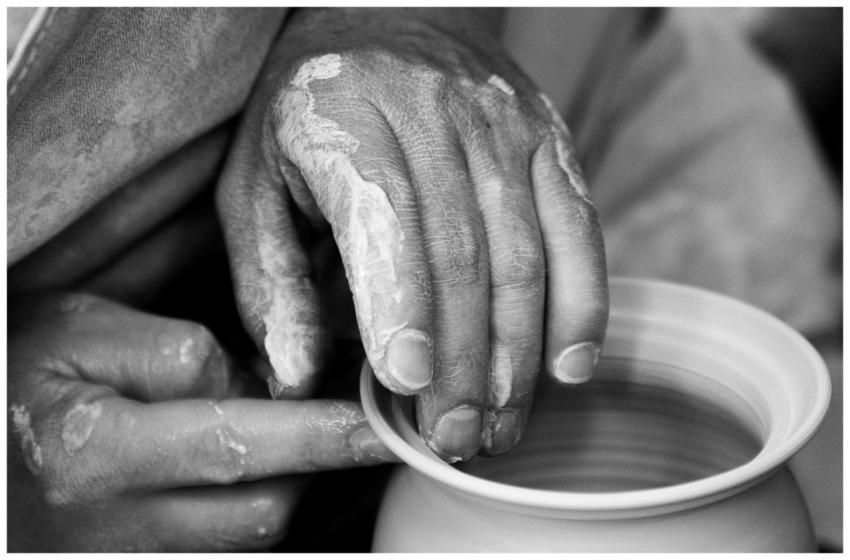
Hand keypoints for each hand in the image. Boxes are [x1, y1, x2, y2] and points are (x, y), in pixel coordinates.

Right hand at [7, 293, 395, 550]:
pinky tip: (248, 465)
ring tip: (281, 431)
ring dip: (282, 482)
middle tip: (329, 412)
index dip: (317, 434)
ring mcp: (128, 559)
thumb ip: (176, 354)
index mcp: (95, 456)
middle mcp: (115, 530)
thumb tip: (263, 387)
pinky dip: (251, 503)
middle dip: (307, 461)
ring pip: (249, 537)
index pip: (236, 446)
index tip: (379, 424)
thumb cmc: (20, 374)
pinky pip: (224, 548)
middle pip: (260, 509)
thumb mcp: (80, 332)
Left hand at [217, 8, 607, 460]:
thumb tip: (293, 376)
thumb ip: (269, 276)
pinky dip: (582, 304)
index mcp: (349, 119)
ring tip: (499, 426)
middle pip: (464, 256)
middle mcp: (437, 116)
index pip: (386, 220)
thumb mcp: (254, 181)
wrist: (387, 16)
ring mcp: (505, 126)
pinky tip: (570, 368)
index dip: (400, 307)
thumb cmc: (309, 113)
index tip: (405, 386)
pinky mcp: (550, 140)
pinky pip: (578, 230)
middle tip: (452, 438)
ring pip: (525, 255)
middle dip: (461, 361)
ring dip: (517, 355)